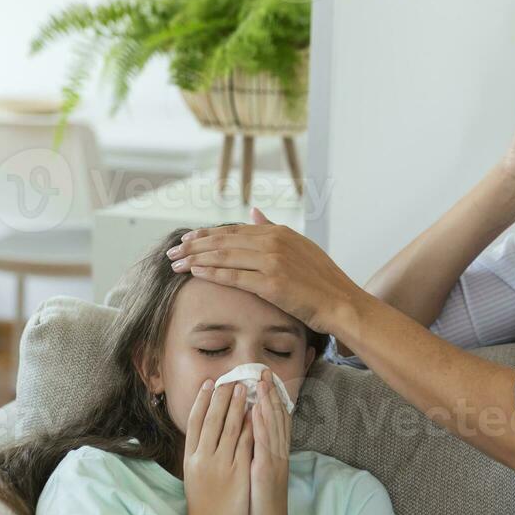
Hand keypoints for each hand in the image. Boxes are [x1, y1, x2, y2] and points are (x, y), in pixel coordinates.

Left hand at [167, 208, 362, 334]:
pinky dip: (211, 272)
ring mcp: (272, 261)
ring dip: (196, 258)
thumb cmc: (322, 281)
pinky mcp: (272, 283)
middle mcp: (274, 242)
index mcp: (279, 232)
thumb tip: (253, 212)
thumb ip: (273, 229)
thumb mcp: (300, 246)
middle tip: (173, 251)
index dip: (207, 234)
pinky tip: (194, 272)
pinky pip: (233, 276)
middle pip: (223, 240)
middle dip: (194, 245)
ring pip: (224, 256)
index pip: (234, 230)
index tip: (187, 238)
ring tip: (176, 263)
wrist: (342, 303)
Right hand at [182, 378, 253, 514]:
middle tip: (230, 378)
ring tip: (244, 388)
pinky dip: (250, 426)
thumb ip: (199, 459)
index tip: (208, 384)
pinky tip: (256, 413)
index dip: (202, 402)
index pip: (195, 423)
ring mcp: (220, 465)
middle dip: (221, 397)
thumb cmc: (204, 512)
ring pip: (230, 427)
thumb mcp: (195, 481)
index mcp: (190, 460)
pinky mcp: (237, 473)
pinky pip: (245, 444)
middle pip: (212, 420)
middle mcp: (203, 459)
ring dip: (237, 405)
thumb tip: (203, 440)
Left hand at [245, 374, 294, 514]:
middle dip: (271, 393)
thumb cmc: (258, 509)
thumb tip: (246, 439)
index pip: (276, 422)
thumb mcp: (258, 477)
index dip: (272, 400)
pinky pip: (264, 444)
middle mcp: (278, 455)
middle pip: (278, 418)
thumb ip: (255, 456)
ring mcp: (274, 462)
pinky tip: (256, 410)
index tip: (265, 381)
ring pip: (273, 426)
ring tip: (261, 381)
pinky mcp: (266, 471)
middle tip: (265, 371)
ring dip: (268, 402)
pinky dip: (262, 425)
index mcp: (275, 456)